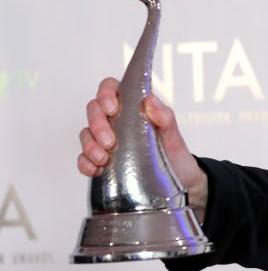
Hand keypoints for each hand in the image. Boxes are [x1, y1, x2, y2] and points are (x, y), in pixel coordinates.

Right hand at [78, 77, 208, 219]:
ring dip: (90, 145)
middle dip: (97, 124)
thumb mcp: (174, 136)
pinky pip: (84, 158)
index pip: (111, 88)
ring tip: (104, 159)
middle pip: (94, 110)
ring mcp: (107, 141)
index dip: (105, 94)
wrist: (181, 182)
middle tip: (110, 142)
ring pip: (86, 133)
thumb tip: (149, 100)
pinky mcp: (102, 161)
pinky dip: (85, 163)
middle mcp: (117, 121)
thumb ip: (165, 117)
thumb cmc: (175, 154)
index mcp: (133, 108)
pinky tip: (96, 169)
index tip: (112, 109)